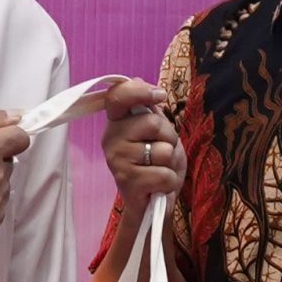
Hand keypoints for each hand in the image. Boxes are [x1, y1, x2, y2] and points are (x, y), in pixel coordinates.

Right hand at [100, 79, 185, 210]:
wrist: (152, 202)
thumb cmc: (155, 163)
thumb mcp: (157, 131)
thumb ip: (150, 108)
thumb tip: (139, 80)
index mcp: (116, 122)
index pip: (118, 95)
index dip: (139, 91)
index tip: (160, 95)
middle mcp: (110, 138)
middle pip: (152, 123)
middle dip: (169, 138)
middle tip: (162, 151)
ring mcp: (117, 160)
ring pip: (162, 150)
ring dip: (170, 162)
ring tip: (159, 169)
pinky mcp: (127, 182)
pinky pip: (164, 174)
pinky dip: (169, 181)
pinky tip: (158, 185)